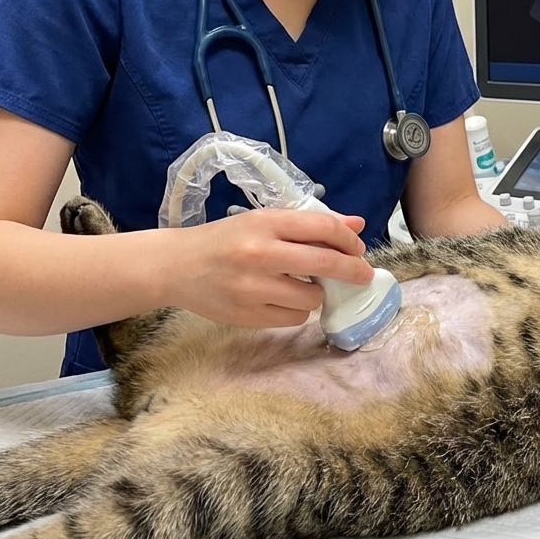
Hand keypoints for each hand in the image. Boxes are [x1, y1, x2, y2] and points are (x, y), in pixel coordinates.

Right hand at [164, 207, 370, 327]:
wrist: (176, 266)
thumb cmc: (225, 239)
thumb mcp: (264, 220)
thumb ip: (310, 224)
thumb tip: (357, 226)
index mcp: (265, 222)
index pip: (323, 228)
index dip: (349, 240)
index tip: (358, 248)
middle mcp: (261, 254)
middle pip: (326, 263)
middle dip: (353, 270)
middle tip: (363, 274)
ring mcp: (253, 288)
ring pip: (312, 297)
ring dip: (318, 292)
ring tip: (304, 284)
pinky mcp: (247, 316)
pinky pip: (293, 318)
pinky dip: (297, 309)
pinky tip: (284, 298)